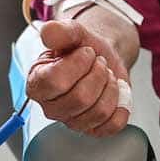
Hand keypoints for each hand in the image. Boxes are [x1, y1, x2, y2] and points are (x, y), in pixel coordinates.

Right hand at [26, 20, 130, 136]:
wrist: (102, 57)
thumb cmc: (82, 48)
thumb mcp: (72, 33)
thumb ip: (60, 31)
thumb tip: (48, 33)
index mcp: (37, 84)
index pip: (55, 82)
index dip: (78, 64)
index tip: (86, 52)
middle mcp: (51, 107)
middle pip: (80, 99)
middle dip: (98, 74)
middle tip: (99, 62)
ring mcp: (73, 121)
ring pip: (99, 112)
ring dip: (110, 86)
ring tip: (106, 75)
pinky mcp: (94, 129)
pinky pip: (113, 124)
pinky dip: (121, 105)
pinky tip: (115, 92)